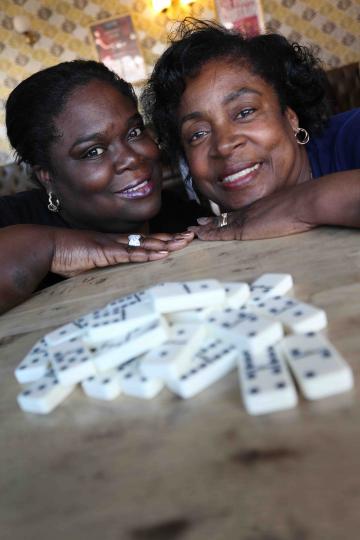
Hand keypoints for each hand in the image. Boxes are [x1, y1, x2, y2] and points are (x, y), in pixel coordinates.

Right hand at [51, 229, 193, 276]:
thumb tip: (108, 279)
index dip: (161, 240)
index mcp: (112, 243)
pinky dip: (148, 254)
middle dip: (172, 238)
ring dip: (166, 243)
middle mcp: (116, 240)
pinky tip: (162, 253)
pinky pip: (130, 253)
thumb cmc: (64, 255)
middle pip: (149, 239)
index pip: (142, 241)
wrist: (47, 246)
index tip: (177, 239)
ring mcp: (111, 245)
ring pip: (145, 244)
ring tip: (184, 242)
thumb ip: (100, 268)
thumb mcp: (87, 264)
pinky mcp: (105, 252)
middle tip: (191, 236)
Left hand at [188, 186, 315, 240]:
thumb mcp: (293, 210)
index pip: (240, 214)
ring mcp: (246, 219)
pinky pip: (221, 232)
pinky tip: (200, 235)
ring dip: (206, 228)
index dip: (227, 218)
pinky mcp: (244, 229)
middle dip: (211, 222)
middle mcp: (250, 211)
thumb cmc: (304, 206)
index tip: (218, 219)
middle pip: (226, 218)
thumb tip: (294, 219)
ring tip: (193, 230)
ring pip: (220, 224)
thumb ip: (287, 214)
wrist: (304, 203)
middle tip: (197, 224)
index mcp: (261, 208)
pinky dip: (210, 234)